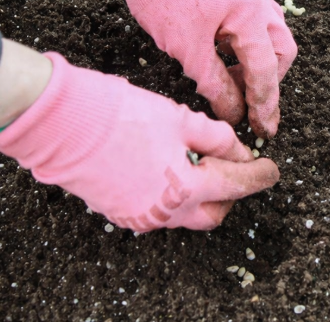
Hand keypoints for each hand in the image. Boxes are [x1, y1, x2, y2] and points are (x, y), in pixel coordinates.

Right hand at [0, 52, 278, 230]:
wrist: (59, 121)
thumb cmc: (119, 113)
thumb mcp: (179, 117)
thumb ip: (216, 138)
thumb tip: (238, 150)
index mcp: (185, 187)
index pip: (237, 186)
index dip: (258, 175)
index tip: (271, 169)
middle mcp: (164, 212)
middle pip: (213, 213)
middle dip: (229, 193)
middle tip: (234, 167)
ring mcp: (138, 217)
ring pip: (184, 216)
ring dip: (199, 196)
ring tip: (198, 162)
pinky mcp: (117, 213)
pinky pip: (157, 212)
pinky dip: (171, 196)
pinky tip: (167, 168)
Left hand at [93, 0, 296, 137]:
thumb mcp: (186, 48)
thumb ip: (215, 84)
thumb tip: (234, 112)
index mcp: (250, 14)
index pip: (266, 69)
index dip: (264, 103)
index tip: (263, 131)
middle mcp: (259, 0)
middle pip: (281, 51)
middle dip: (270, 81)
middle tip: (250, 107)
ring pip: (270, 36)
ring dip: (258, 64)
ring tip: (234, 86)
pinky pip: (254, 23)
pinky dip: (247, 47)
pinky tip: (226, 60)